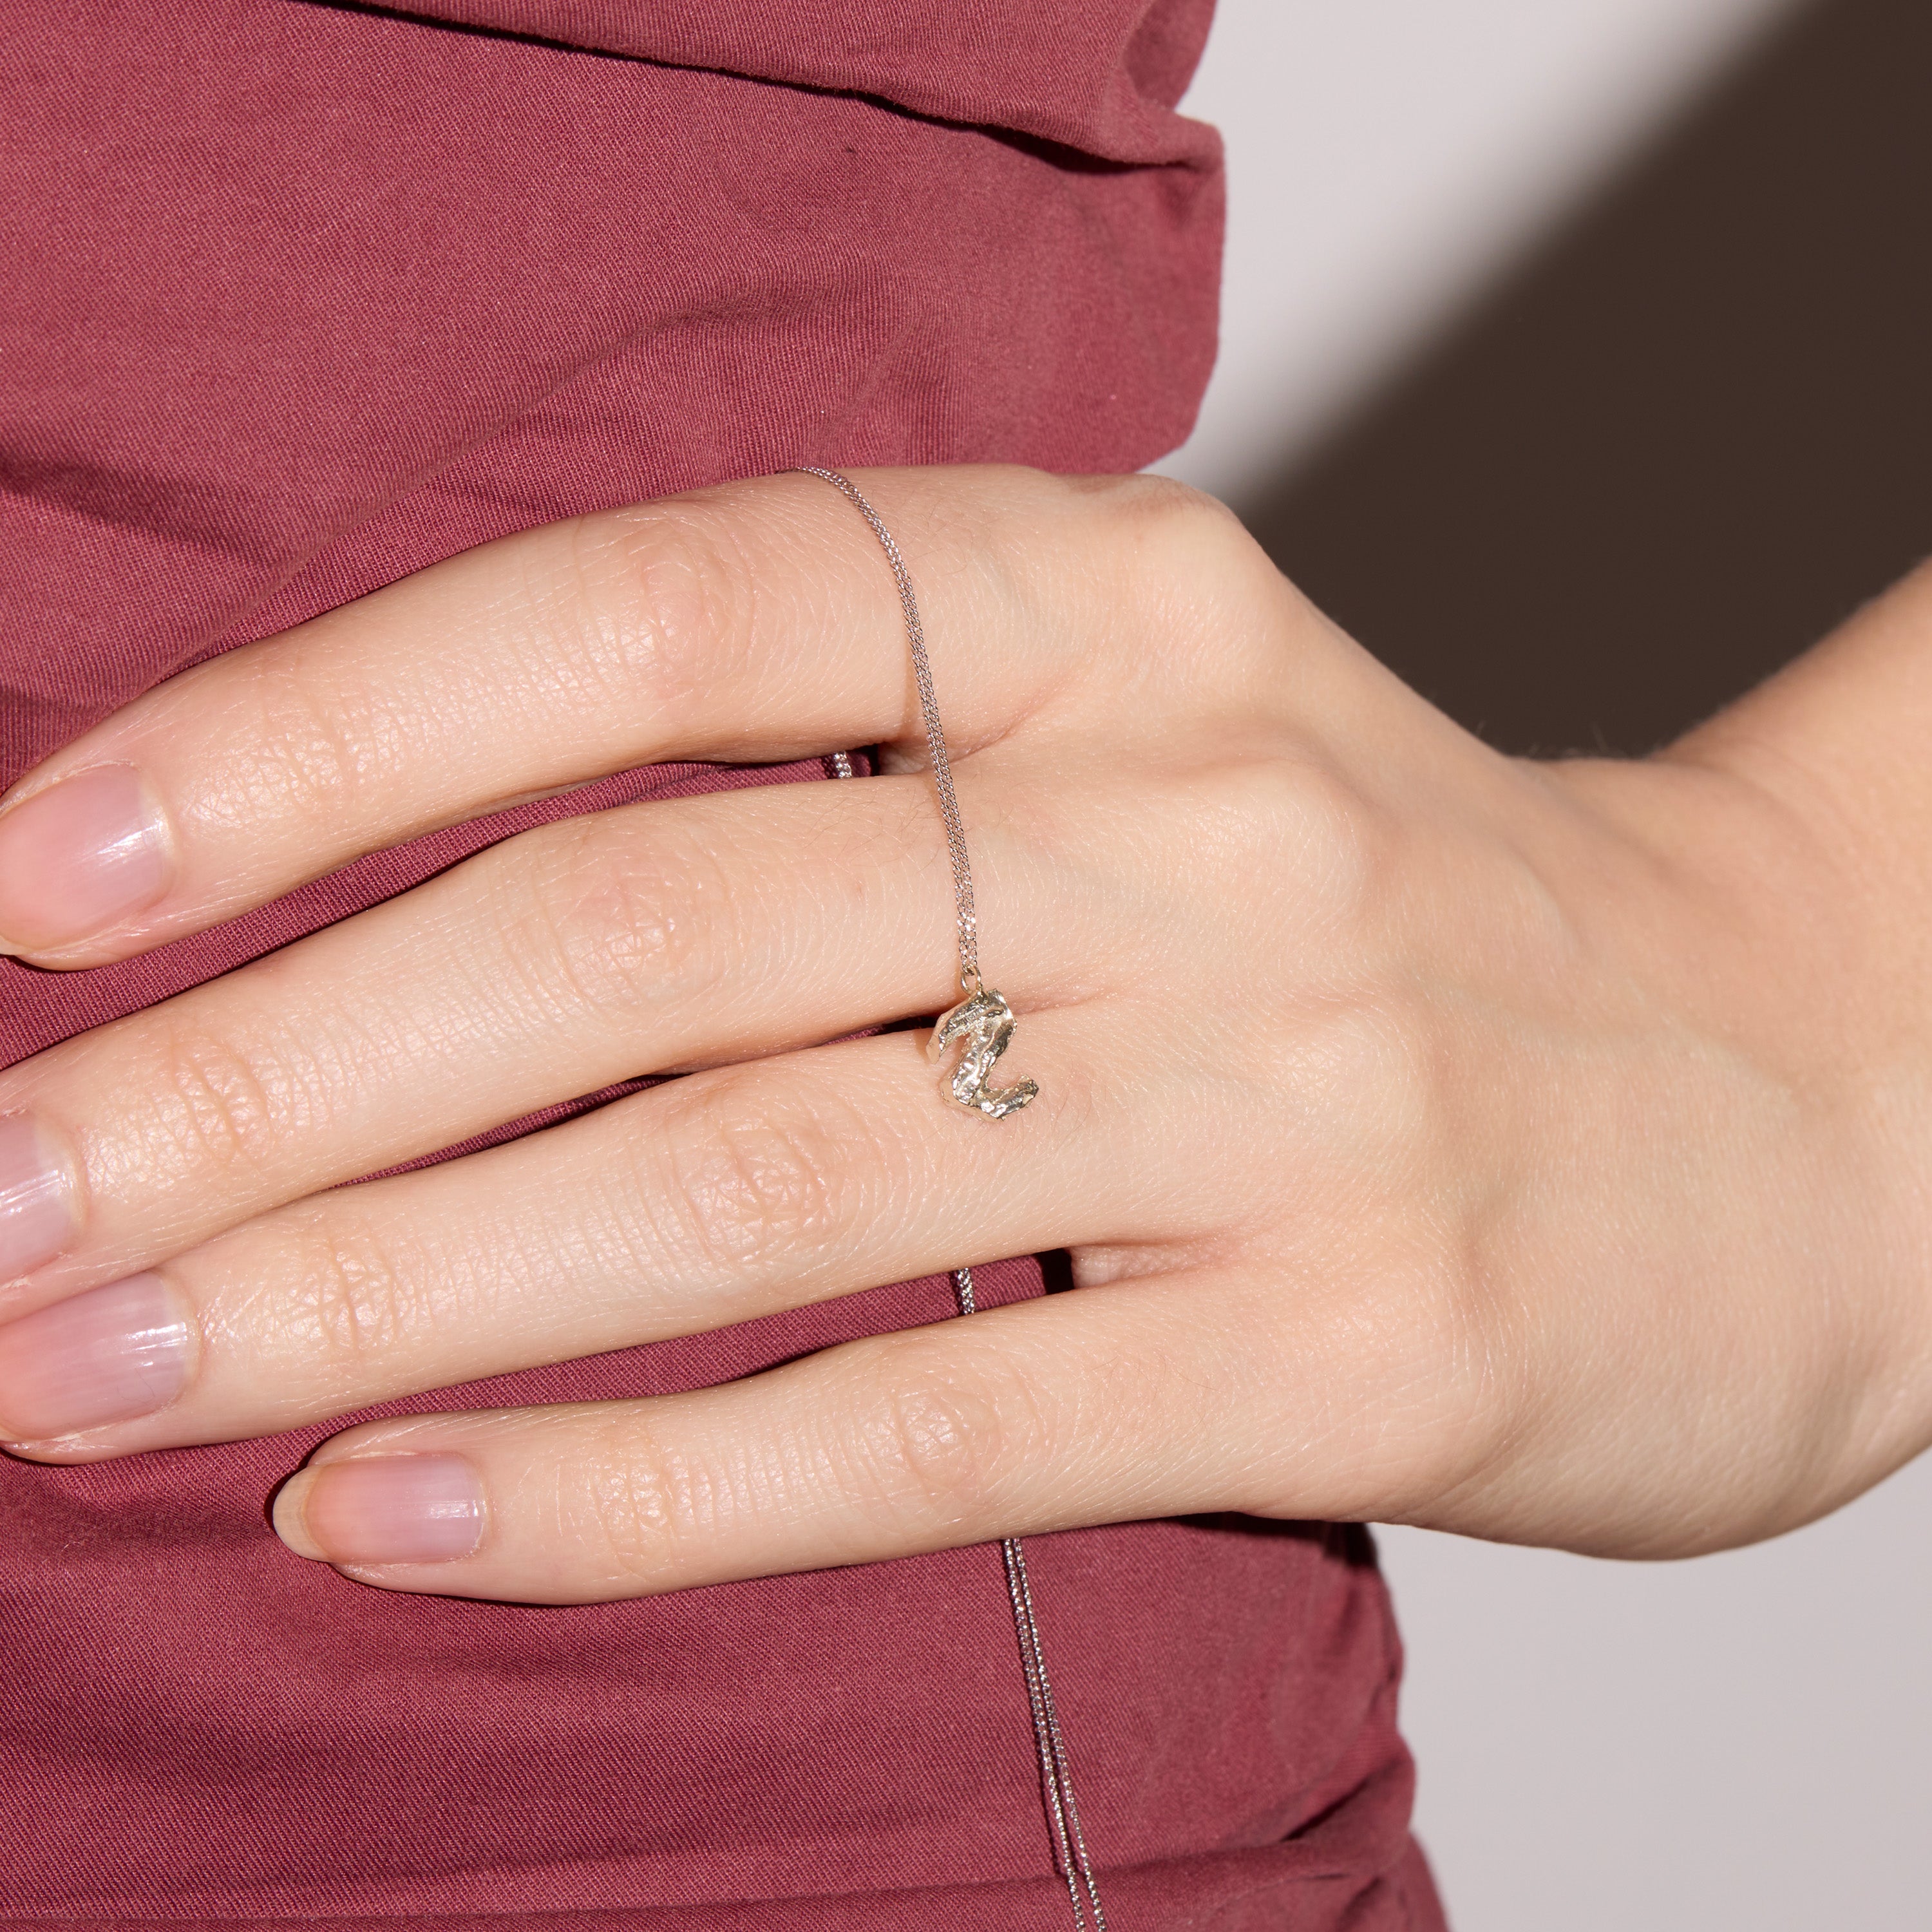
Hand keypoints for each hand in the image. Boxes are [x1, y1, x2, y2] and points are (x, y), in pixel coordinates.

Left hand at [0, 467, 1925, 1601]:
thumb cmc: (1373, 917)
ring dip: (376, 1296)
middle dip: (268, 1080)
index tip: (48, 875)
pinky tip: (380, 1523)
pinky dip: (620, 1484)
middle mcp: (1203, 808)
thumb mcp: (1133, 752)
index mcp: (1120, 605)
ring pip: (744, 1186)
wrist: (1785, 1083)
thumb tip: (385, 923)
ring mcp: (1293, 1079)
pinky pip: (921, 1412)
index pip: (659, 615)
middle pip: (644, 934)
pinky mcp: (1361, 1337)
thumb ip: (826, 806)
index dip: (326, 737)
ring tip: (92, 1376)